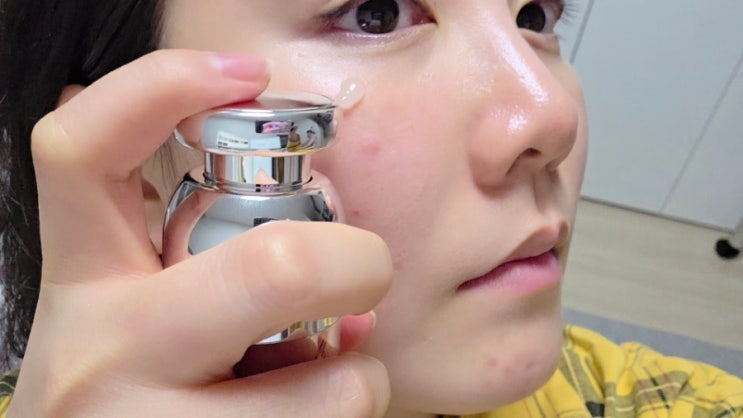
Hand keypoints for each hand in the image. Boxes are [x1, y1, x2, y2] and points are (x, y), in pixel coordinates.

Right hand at [9, 49, 391, 416]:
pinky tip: (309, 417)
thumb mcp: (147, 322)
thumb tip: (342, 280)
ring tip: (322, 379)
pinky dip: (348, 412)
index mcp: (84, 285)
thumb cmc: (141, 397)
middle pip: (273, 266)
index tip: (245, 76)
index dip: (159, 87)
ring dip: (357, 373)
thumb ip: (214, 274)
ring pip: (330, 382)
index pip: (82, 152)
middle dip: (355, 262)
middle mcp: (101, 352)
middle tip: (365, 271)